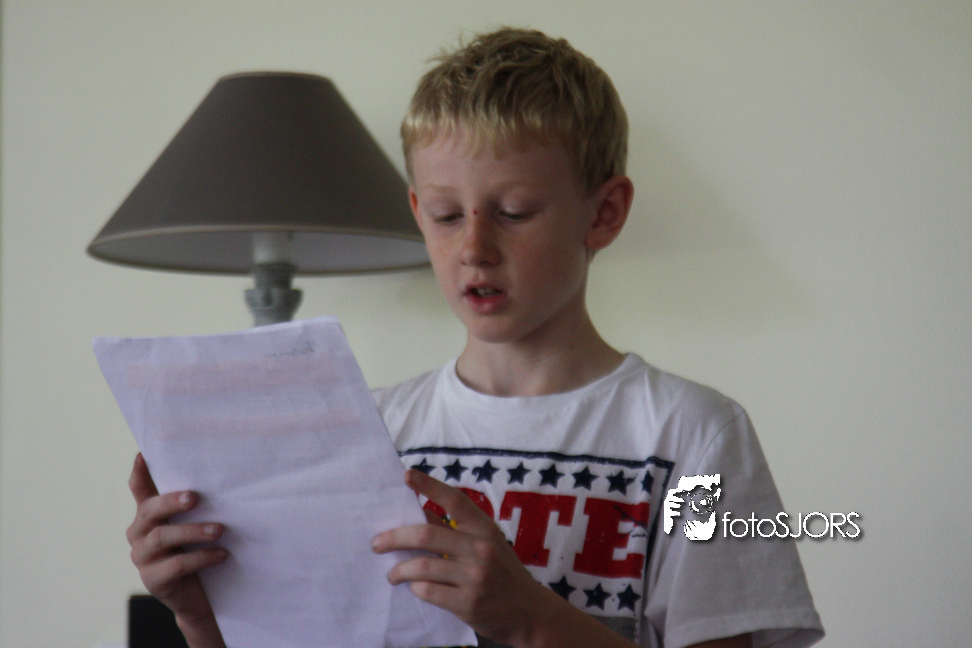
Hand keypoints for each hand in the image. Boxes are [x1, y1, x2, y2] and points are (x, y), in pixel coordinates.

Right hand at [126, 453, 226, 647]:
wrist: (200, 596)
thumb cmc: (199, 550)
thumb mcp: (195, 523)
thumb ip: (196, 505)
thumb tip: (221, 476)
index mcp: (148, 515)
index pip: (139, 490)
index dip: (139, 473)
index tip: (142, 455)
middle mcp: (139, 533)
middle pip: (148, 511)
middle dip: (170, 502)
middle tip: (194, 497)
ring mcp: (142, 557)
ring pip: (161, 538)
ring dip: (193, 532)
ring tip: (219, 530)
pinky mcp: (153, 579)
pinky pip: (175, 565)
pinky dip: (201, 558)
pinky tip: (221, 554)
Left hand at [371, 469, 551, 645]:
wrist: (529, 612)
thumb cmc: (502, 573)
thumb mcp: (487, 545)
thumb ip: (455, 531)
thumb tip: (418, 515)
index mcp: (485, 529)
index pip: (455, 500)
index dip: (429, 486)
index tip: (406, 476)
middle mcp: (481, 549)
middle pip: (426, 535)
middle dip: (394, 538)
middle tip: (376, 544)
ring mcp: (475, 577)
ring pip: (422, 567)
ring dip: (399, 570)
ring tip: (392, 574)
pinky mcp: (468, 603)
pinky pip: (429, 591)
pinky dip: (416, 588)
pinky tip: (415, 588)